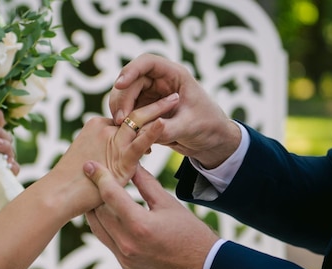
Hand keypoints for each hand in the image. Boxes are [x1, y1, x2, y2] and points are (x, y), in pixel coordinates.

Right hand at [48, 92, 179, 215]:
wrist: (58, 195)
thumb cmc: (70, 184)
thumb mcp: (91, 160)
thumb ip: (106, 153)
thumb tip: (116, 160)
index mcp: (97, 126)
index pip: (125, 118)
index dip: (143, 116)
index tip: (160, 112)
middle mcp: (104, 128)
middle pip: (134, 114)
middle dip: (155, 103)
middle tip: (174, 96)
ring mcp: (111, 141)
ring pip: (138, 122)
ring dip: (159, 109)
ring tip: (176, 99)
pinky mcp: (119, 158)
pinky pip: (138, 142)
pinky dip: (153, 132)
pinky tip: (164, 122)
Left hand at [84, 163, 219, 268]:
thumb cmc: (191, 233)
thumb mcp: (169, 204)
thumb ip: (146, 183)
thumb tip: (130, 164)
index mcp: (140, 225)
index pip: (110, 195)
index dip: (99, 176)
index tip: (89, 165)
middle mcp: (127, 244)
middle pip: (98, 212)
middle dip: (94, 193)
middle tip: (91, 177)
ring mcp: (125, 258)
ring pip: (98, 228)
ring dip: (96, 211)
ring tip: (95, 194)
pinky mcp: (125, 266)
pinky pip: (107, 242)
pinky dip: (105, 226)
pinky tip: (108, 214)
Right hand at [109, 53, 240, 168]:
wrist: (211, 142)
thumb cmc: (208, 126)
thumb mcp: (190, 127)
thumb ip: (167, 129)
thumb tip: (141, 132)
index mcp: (174, 76)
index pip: (147, 63)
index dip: (130, 70)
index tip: (119, 85)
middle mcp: (159, 83)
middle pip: (130, 81)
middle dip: (122, 99)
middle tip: (121, 121)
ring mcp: (150, 97)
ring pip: (124, 98)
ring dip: (119, 112)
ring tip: (123, 132)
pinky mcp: (144, 112)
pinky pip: (128, 115)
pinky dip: (125, 126)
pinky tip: (131, 140)